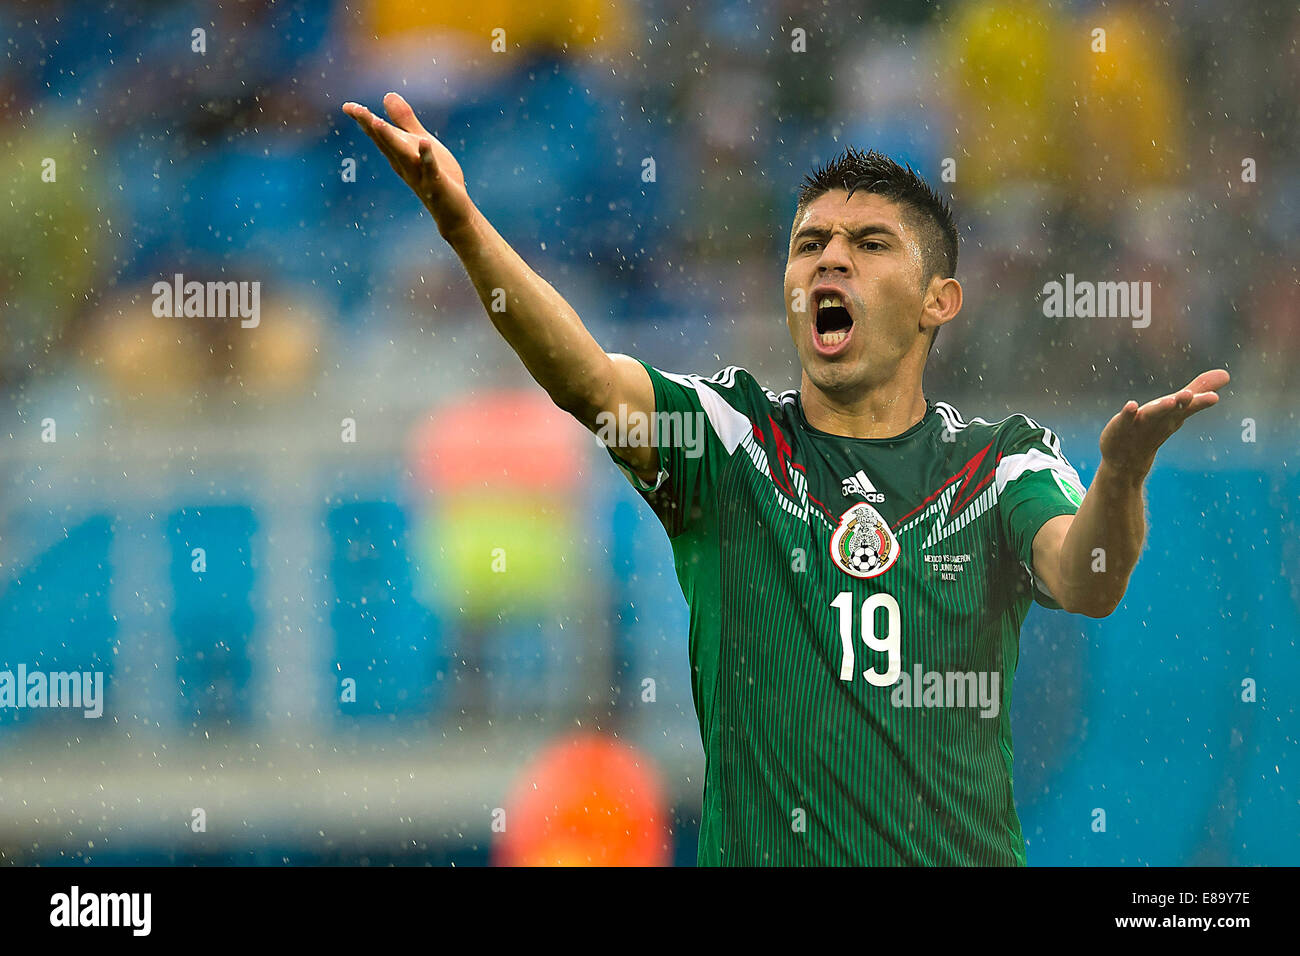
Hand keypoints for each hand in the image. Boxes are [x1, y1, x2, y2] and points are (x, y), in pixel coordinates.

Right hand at [341, 92, 474, 238]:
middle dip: (371, 126)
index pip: (379, 135)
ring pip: (402, 156)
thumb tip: (387, 95)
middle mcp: (404, 164)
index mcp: (399, 153)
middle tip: (356, 110)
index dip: (364, 120)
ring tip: (378, 122)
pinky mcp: (437, 184)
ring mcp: (419, 175)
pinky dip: (427, 157)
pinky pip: (430, 169)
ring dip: (390, 140)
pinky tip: (425, 142)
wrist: (452, 210)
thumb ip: (405, 121)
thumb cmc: (435, 175)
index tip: (347, 106)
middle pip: (385, 143)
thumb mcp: (420, 142)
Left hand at [1099, 369, 1229, 477]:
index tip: (1214, 397)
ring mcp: (1139, 425)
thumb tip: (1226, 374)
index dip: (1199, 402)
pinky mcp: (1120, 427)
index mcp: (1173, 415)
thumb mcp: (1175, 409)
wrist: (1126, 461)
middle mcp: (1158, 420)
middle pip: (1172, 411)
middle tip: (1190, 395)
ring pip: (1151, 415)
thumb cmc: (1154, 429)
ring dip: (1160, 408)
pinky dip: (1128, 413)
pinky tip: (1130, 404)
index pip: (1188, 407)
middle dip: (1181, 404)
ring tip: (1170, 400)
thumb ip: (1198, 390)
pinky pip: (1124, 420)